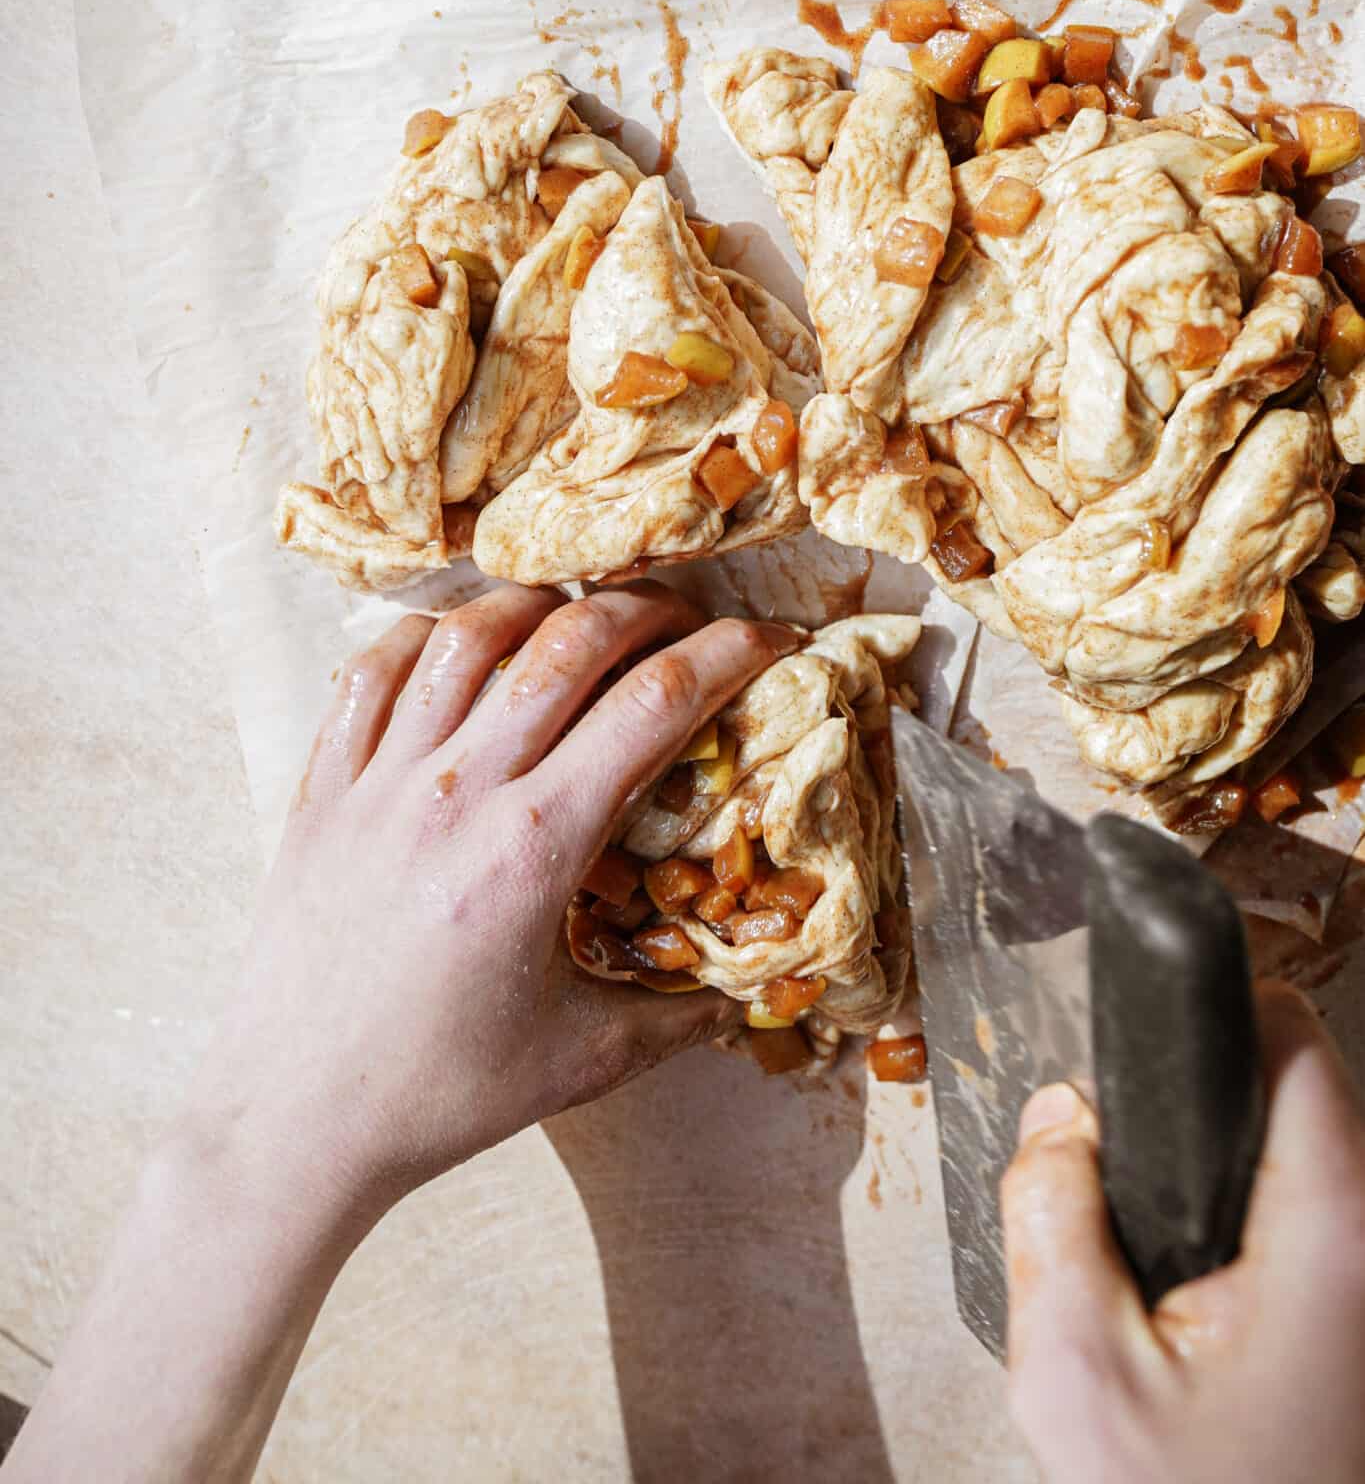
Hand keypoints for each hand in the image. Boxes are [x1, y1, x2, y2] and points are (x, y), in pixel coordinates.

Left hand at [9, 583, 799, 1483]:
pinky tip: (461, 642)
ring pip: (468, 636)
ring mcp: (381, 780)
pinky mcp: (322, 787)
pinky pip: (374, 672)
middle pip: (569, 643)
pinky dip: (427, 636)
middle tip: (686, 621)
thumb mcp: (580, 1062)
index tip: (771, 641)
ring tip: (579, 614)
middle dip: (648, 611)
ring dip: (539, 606)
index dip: (728, 654)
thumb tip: (748, 990)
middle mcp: (459, 791)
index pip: (654, 705)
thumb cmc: (437, 1095)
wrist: (293, 1117)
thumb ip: (677, 1017)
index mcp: (535, 848)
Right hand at [1002, 981, 1364, 1483]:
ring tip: (1156, 1270)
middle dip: (1191, 1115)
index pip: (1294, 1037)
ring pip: (1297, 1161)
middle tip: (1122, 1192)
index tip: (1142, 1036)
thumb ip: (1050, 1213)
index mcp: (1331, 1233)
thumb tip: (1062, 1118)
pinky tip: (1194, 1309)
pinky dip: (1242, 1234)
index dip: (1213, 1008)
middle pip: (1292, 1092)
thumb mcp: (1074, 1373)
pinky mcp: (1356, 1320)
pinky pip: (1302, 1227)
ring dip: (1217, 1182)